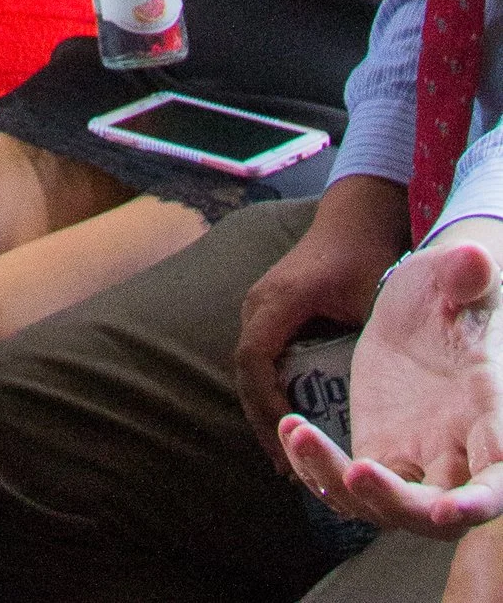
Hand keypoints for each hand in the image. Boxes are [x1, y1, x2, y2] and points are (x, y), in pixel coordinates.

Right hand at [234, 170, 410, 456]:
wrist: (357, 215)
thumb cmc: (366, 255)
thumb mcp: (371, 298)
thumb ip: (368, 342)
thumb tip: (378, 403)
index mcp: (278, 300)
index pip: (254, 358)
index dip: (267, 404)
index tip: (293, 441)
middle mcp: (259, 303)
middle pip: (245, 369)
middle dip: (262, 419)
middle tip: (287, 468)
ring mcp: (261, 305)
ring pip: (249, 366)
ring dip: (263, 409)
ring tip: (288, 457)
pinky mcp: (271, 311)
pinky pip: (260, 357)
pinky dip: (270, 392)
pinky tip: (293, 423)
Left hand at [279, 221, 502, 533]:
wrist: (424, 305)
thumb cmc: (452, 293)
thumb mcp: (458, 279)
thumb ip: (467, 277)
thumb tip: (477, 260)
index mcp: (492, 419)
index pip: (499, 480)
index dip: (482, 504)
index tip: (450, 511)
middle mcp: (457, 455)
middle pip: (438, 511)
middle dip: (401, 505)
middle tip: (358, 474)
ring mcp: (414, 460)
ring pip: (385, 506)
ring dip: (340, 485)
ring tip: (298, 431)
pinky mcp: (377, 451)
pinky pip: (347, 482)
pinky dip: (318, 468)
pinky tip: (290, 428)